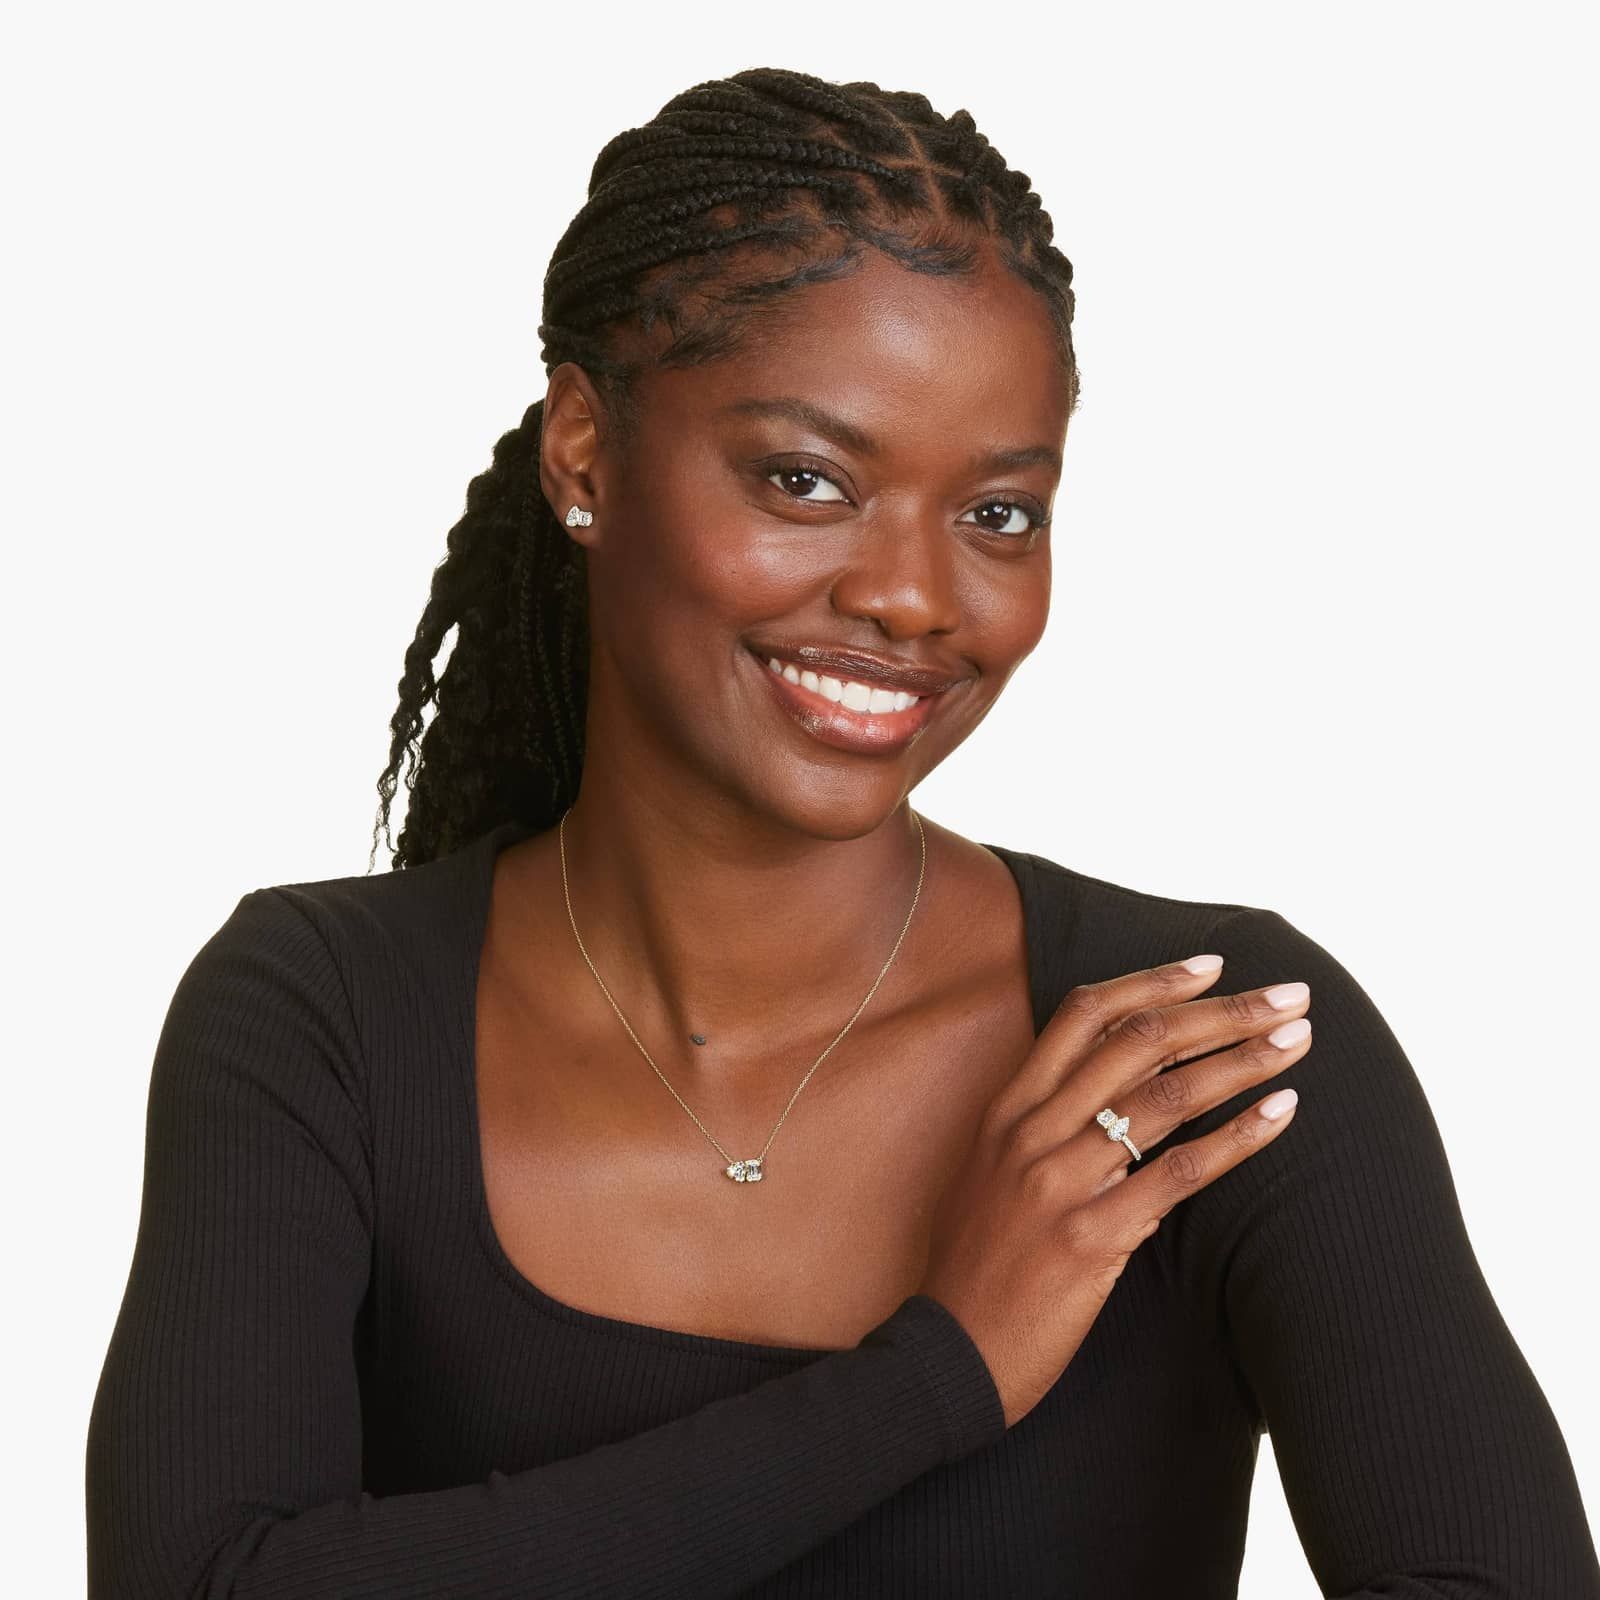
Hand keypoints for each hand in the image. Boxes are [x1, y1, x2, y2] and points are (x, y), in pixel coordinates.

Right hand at [915, 953, 1311, 1427]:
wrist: (949, 1357)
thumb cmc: (974, 1267)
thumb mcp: (985, 1174)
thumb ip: (1036, 1126)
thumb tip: (1105, 1094)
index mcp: (1005, 1109)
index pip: (1082, 1014)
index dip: (1151, 982)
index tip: (1210, 966)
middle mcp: (1031, 1131)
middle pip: (1139, 1042)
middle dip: (1223, 1011)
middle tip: (1286, 995)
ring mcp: (1059, 1182)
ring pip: (1167, 1097)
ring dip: (1243, 1061)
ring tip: (1297, 1040)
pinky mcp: (1091, 1237)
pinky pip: (1179, 1173)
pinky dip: (1237, 1137)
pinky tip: (1280, 1115)